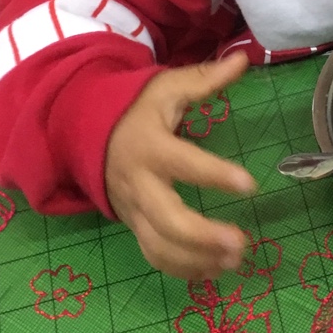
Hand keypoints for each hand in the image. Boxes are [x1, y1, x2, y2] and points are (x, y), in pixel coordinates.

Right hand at [105, 53, 256, 279]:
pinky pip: (154, 256)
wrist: (82, 133)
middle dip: (203, 236)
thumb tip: (243, 60)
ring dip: (198, 260)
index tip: (250, 184)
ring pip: (160, 246)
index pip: (183, 163)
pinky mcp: (133, 227)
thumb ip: (204, 80)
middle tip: (241, 242)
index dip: (215, 175)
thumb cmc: (134, 110)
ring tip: (236, 261)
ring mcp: (133, 210)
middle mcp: (139, 184)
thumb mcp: (165, 88)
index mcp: (149, 146)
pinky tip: (215, 271)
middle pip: (166, 220)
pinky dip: (183, 270)